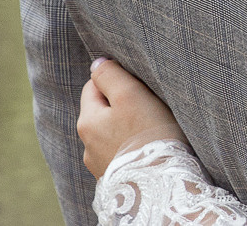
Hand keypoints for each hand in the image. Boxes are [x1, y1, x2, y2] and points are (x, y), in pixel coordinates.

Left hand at [78, 58, 185, 178]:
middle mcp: (87, 144)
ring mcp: (100, 164)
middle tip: (148, 105)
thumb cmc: (148, 134)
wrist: (159, 183)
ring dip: (126, 127)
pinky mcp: (116, 177)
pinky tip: (147, 147)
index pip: (93, 86)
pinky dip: (131, 146)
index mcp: (87, 121)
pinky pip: (121, 152)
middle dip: (121, 104)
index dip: (116, 80)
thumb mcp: (131, 95)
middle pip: (102, 111)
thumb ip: (111, 75)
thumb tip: (97, 63)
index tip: (140, 85)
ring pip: (112, 133)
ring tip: (151, 128)